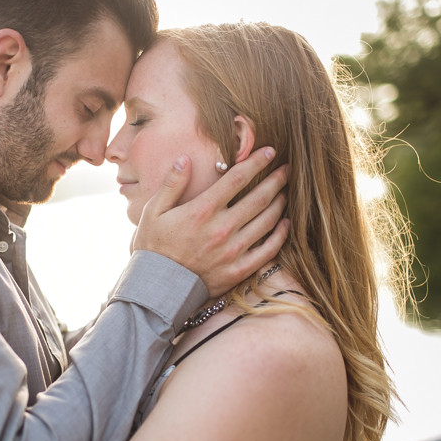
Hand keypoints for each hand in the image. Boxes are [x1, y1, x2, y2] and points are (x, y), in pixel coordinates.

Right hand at [132, 147, 288, 297]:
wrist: (157, 288)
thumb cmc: (153, 247)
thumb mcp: (153, 211)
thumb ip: (171, 184)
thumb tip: (185, 159)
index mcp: (201, 211)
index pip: (237, 179)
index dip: (256, 162)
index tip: (270, 151)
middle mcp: (221, 229)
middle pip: (259, 198)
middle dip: (276, 180)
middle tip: (287, 169)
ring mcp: (232, 251)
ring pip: (266, 221)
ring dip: (280, 203)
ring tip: (285, 192)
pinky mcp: (238, 270)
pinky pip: (268, 251)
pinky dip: (280, 235)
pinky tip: (285, 223)